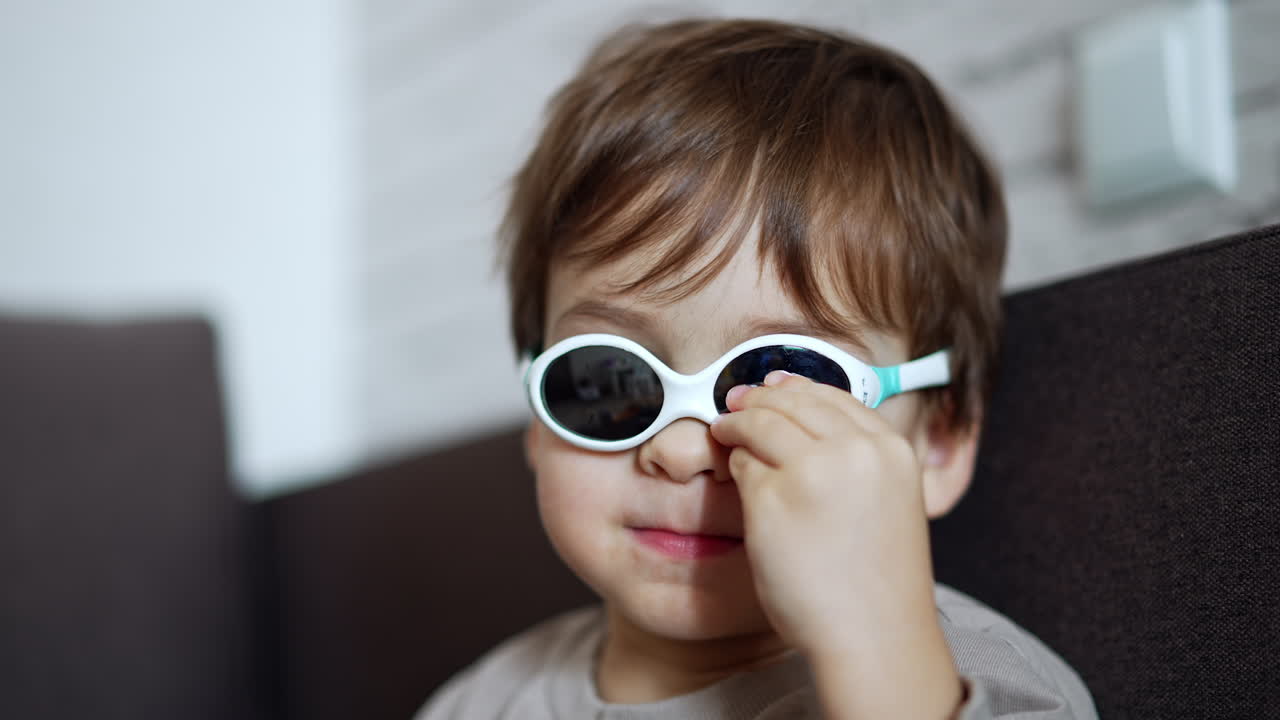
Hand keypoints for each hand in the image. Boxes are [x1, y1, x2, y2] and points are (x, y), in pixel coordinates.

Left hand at [709, 370, 960, 716]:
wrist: (873, 637)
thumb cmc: (876, 583)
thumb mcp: (886, 502)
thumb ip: (857, 462)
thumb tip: (802, 418)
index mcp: (891, 450)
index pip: (836, 396)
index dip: (798, 388)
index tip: (774, 387)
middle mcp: (855, 451)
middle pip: (795, 401)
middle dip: (760, 397)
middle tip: (735, 401)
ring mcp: (812, 470)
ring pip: (761, 422)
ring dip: (737, 423)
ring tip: (722, 429)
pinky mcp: (772, 496)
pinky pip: (741, 464)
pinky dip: (735, 465)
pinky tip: (732, 474)